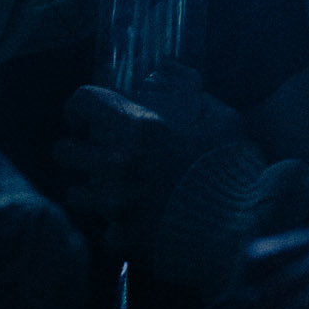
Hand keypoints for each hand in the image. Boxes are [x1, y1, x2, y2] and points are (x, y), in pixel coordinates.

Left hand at [54, 67, 244, 257]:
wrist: (243, 229)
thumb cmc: (235, 168)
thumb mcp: (223, 117)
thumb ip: (192, 91)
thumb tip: (167, 69)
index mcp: (140, 127)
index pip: (82, 103)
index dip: (79, 108)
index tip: (85, 119)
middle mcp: (119, 164)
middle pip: (65, 152)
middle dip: (78, 150)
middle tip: (95, 154)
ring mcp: (116, 205)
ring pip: (75, 192)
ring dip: (91, 189)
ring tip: (111, 189)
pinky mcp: (120, 240)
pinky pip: (102, 228)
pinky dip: (113, 224)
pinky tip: (132, 220)